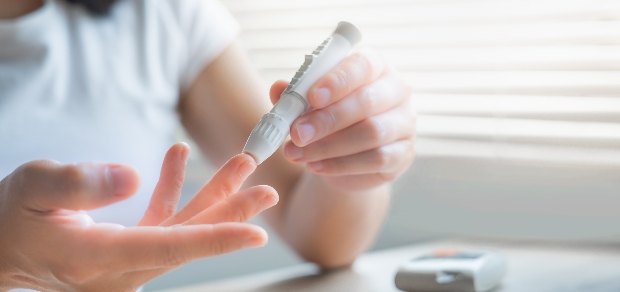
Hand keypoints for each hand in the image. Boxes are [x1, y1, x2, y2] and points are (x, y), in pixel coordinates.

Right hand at [0, 143, 277, 291]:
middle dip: (231, 212)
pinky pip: (158, 224)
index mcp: (97, 258)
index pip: (169, 247)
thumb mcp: (32, 189)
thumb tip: (132, 176)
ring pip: (180, 230)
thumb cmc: (6, 219)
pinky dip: (172, 192)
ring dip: (211, 197)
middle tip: (266, 191)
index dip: (216, 238)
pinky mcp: (123, 251)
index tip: (256, 231)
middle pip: (188, 240)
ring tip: (240, 166)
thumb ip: (79, 183)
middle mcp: (118, 268)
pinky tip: (177, 159)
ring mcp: (123, 263)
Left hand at [272, 49, 414, 191]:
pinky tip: (315, 166)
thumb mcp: (307, 104)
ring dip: (328, 146)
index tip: (312, 97)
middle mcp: (397, 90)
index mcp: (375, 66)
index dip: (338, 81)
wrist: (344, 158)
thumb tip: (279, 88)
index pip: (363, 65)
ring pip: (371, 133)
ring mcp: (405, 123)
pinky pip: (376, 160)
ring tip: (297, 153)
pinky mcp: (404, 154)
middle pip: (367, 101)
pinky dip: (340, 165)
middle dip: (327, 119)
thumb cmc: (328, 118)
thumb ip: (295, 94)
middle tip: (296, 133)